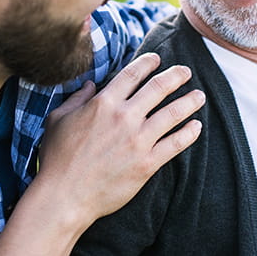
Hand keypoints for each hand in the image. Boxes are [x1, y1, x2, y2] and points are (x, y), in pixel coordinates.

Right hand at [39, 53, 204, 218]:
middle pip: (159, 88)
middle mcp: (124, 117)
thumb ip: (76, 98)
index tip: (157, 58)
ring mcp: (138, 141)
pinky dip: (189, 134)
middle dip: (176, 76)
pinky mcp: (147, 164)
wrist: (64, 196)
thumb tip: (90, 85)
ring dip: (189, 101)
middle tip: (186, 71)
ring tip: (199, 96)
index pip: (133, 74)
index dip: (148, 62)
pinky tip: (197, 127)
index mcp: (104, 103)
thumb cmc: (57, 158)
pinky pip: (175, 144)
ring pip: (172, 113)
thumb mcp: (58, 119)